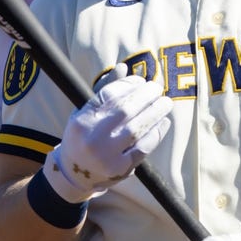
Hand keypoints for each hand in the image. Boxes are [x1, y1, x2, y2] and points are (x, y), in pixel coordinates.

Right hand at [43, 64, 173, 202]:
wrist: (75, 173)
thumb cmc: (84, 135)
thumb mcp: (86, 112)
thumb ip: (105, 89)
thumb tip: (124, 67)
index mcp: (82, 120)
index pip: (109, 95)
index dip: (128, 85)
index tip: (140, 80)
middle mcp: (92, 137)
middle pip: (125, 110)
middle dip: (146, 96)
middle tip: (158, 87)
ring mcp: (107, 155)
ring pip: (137, 128)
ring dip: (155, 112)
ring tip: (166, 102)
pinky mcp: (121, 169)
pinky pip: (144, 147)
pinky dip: (156, 133)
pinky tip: (163, 122)